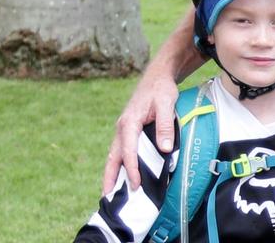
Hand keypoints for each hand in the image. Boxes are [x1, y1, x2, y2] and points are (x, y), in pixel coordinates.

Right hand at [102, 71, 180, 193]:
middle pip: (113, 156)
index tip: (136, 184)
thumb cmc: (162, 89)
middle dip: (110, 177)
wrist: (157, 77)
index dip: (132, 169)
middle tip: (108, 196)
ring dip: (112, 172)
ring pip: (114, 154)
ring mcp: (123, 129)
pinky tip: (122, 174)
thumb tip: (164, 149)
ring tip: (110, 192)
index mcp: (129, 122)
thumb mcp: (166, 103)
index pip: (129, 151)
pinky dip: (119, 163)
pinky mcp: (128, 130)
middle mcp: (122, 127)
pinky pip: (121, 150)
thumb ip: (165, 125)